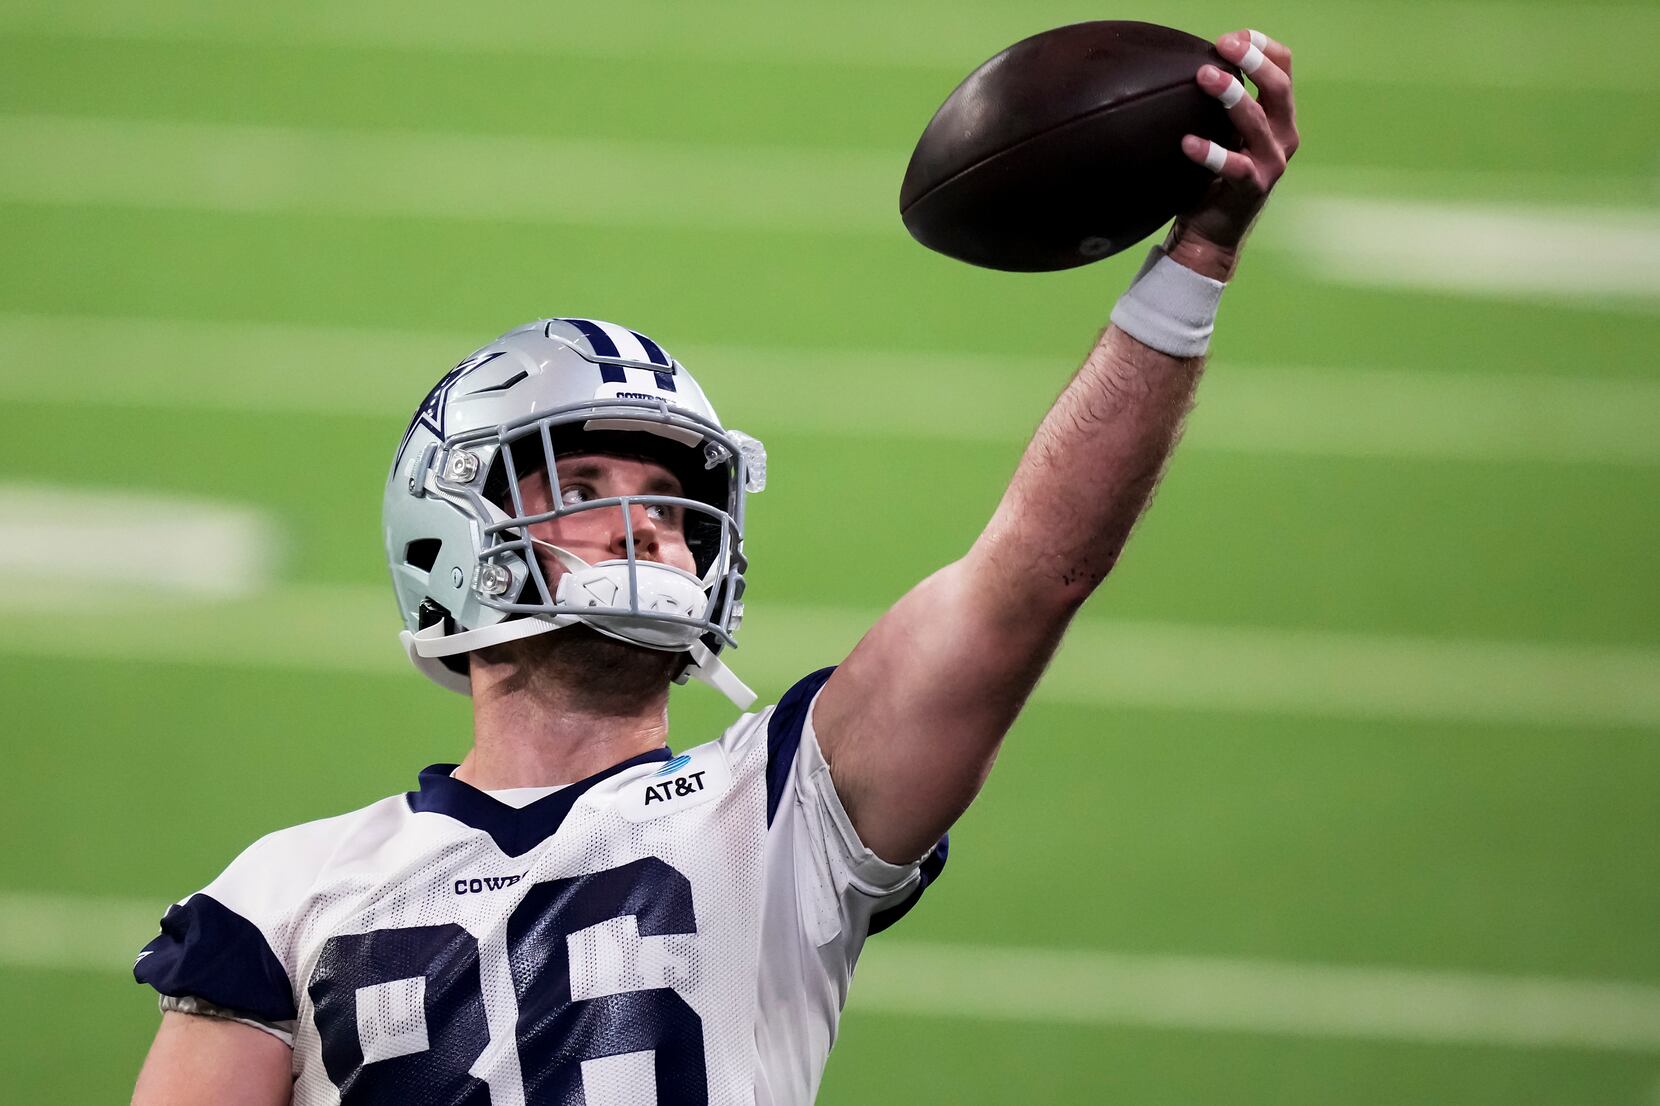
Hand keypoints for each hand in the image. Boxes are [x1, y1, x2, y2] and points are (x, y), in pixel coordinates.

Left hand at [1167, 28, 1300, 279]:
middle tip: (1223, 46)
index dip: (1262, 46)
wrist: (1212, 234)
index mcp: (1278, 118)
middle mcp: (1282, 136)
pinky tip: (1188, 142)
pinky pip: (1234, 166)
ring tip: (1205, 77)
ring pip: (1257, 122)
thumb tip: (1192, 65)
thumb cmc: (1213, 178)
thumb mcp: (1224, 134)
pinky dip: (1211, 153)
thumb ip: (1220, 106)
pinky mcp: (1252, 187)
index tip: (1231, 37)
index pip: (1284, 68)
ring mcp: (1271, 163)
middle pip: (1279, 87)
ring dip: (1232, 96)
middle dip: (1253, 61)